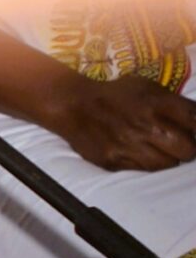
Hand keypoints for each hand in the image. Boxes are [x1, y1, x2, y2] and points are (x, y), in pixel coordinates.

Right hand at [52, 74, 195, 171]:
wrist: (73, 104)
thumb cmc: (115, 95)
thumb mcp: (146, 87)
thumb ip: (174, 104)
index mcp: (156, 102)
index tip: (193, 132)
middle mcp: (146, 125)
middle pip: (188, 150)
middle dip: (185, 147)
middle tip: (174, 141)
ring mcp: (130, 145)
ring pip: (168, 164)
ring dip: (165, 157)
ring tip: (153, 147)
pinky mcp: (116, 161)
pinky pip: (143, 169)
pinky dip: (144, 162)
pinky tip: (136, 150)